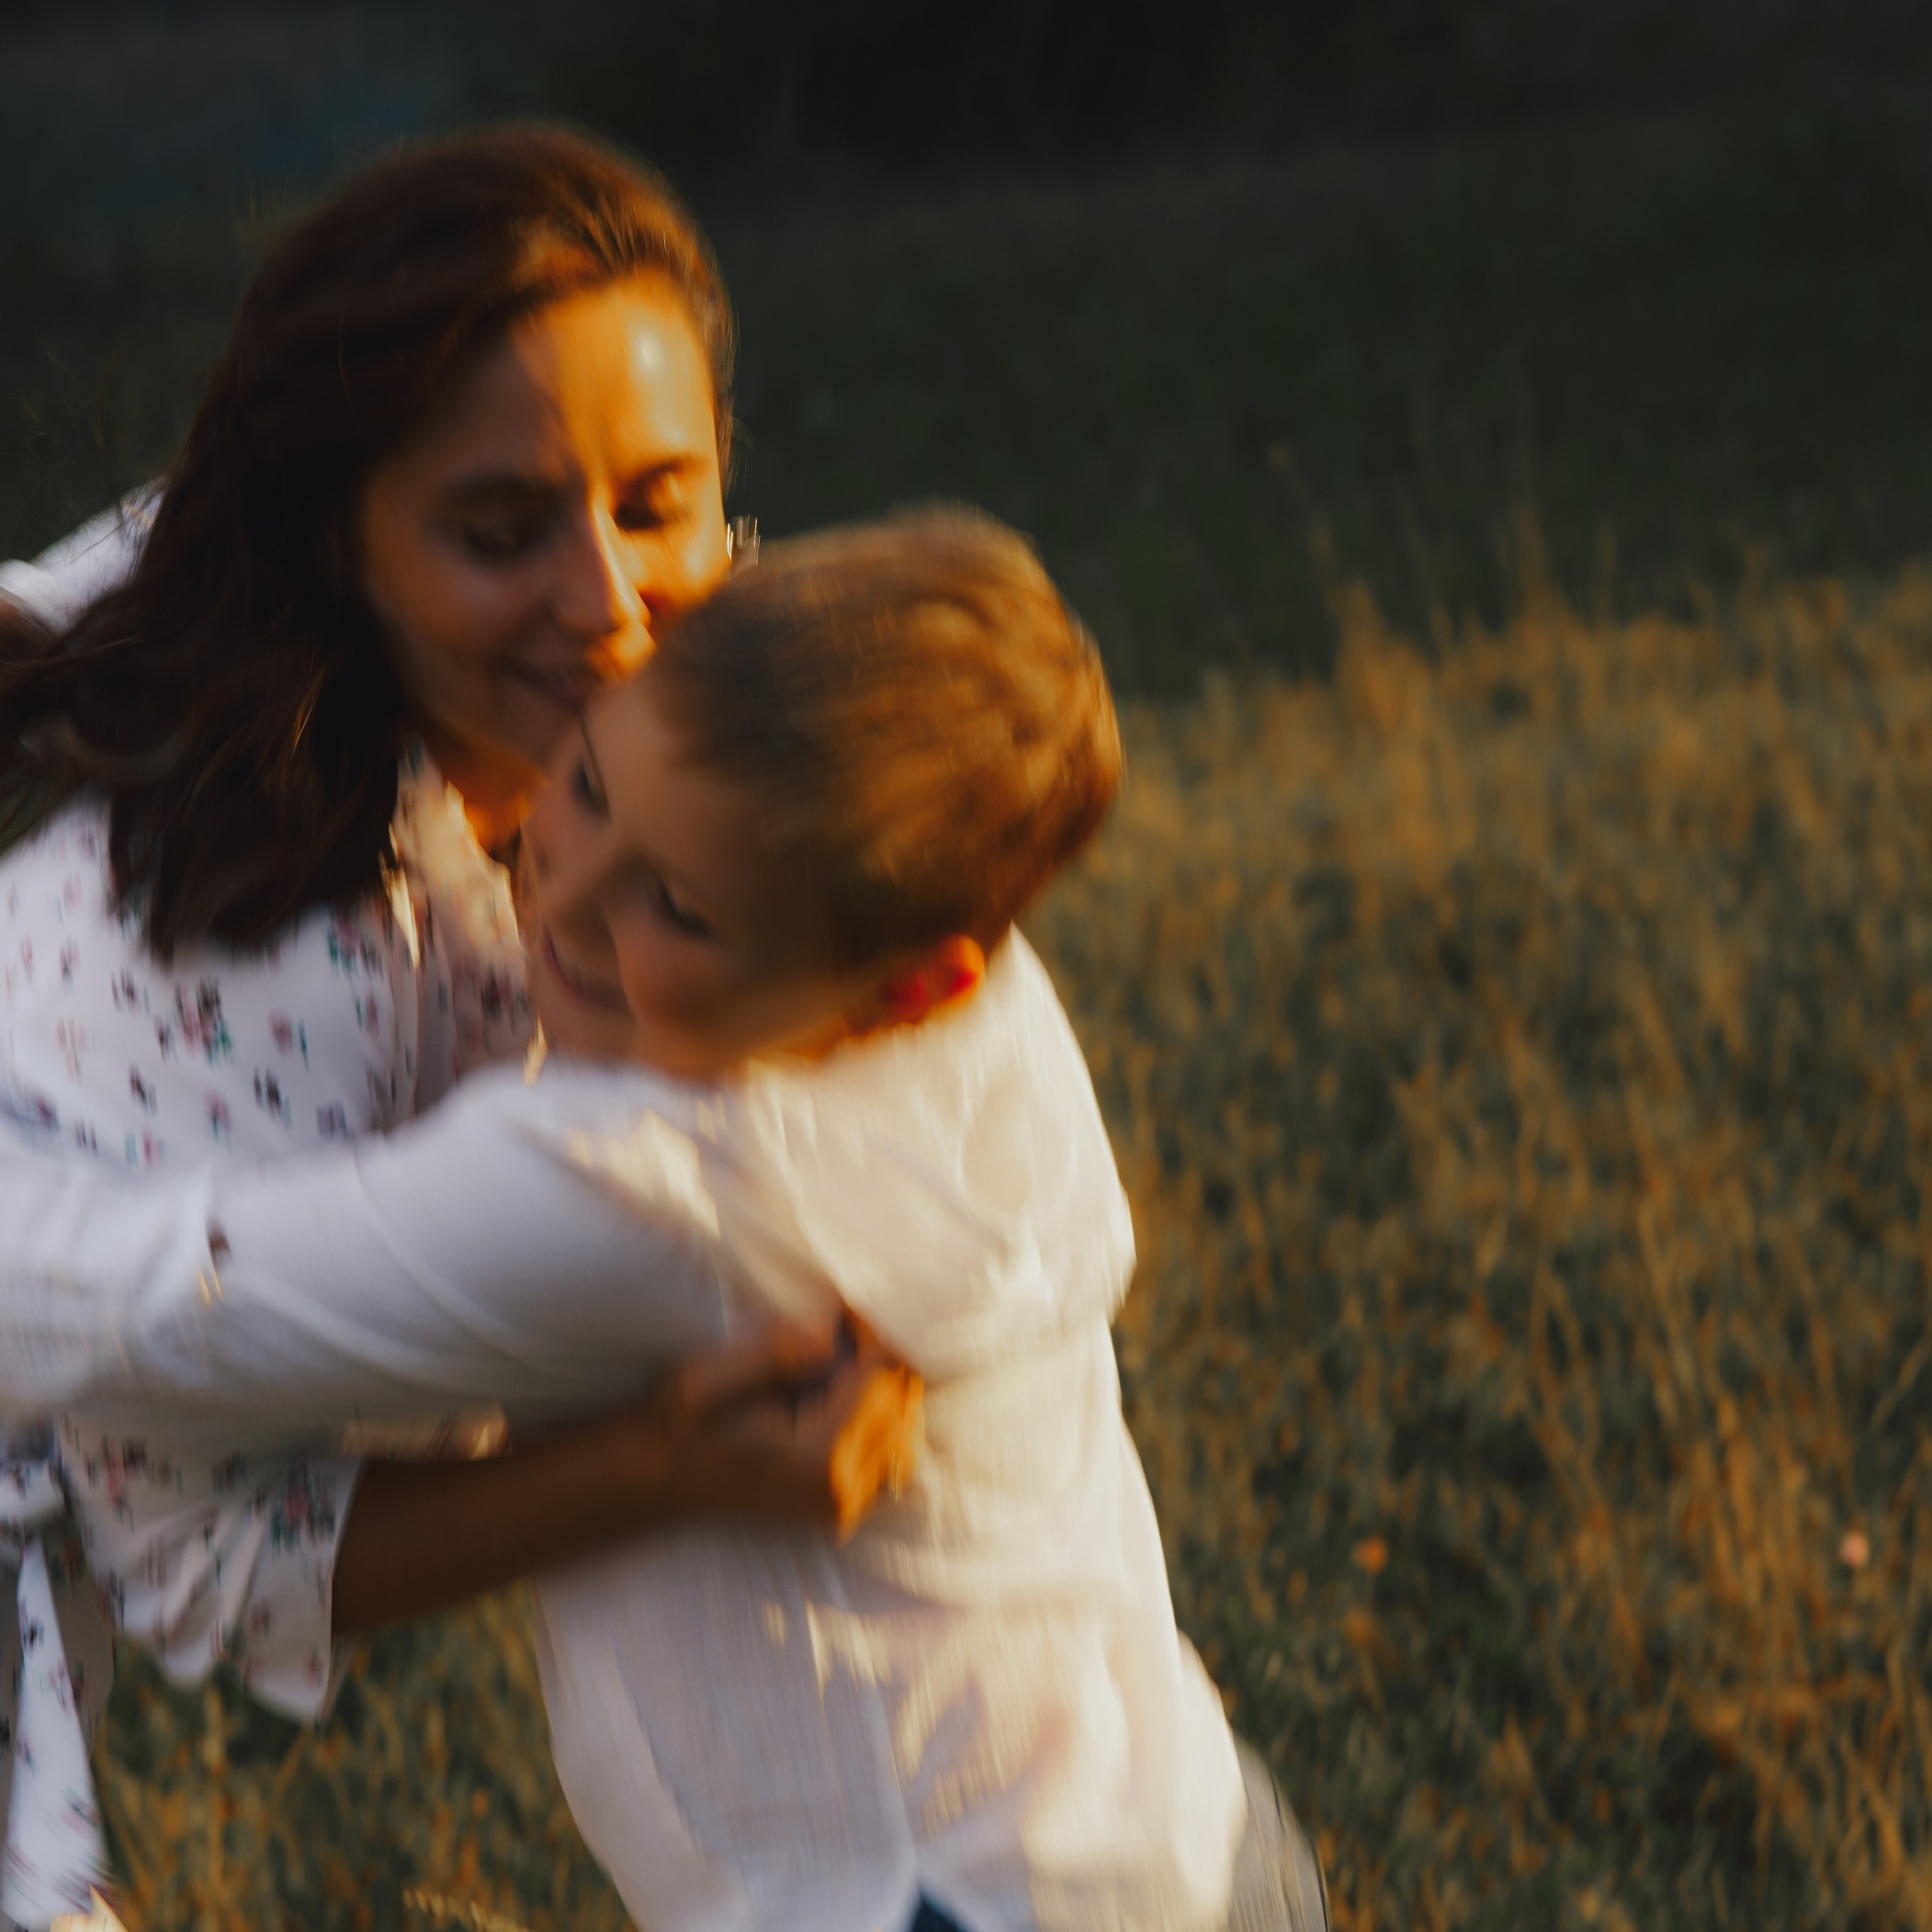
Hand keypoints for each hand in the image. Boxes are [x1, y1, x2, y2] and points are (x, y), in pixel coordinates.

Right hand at [639, 1318, 922, 1539]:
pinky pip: (887, 1460)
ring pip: (903, 1436)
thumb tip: (832, 1334)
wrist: (656, 1475)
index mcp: (817, 1457)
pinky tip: (855, 1392)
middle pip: (900, 1409)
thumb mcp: (712, 1376)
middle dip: (884, 1361)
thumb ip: (778, 1354)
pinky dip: (883, 1421)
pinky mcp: (837, 1510)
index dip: (872, 1337)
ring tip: (855, 1353)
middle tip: (852, 1325)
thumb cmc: (680, 1422)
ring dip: (889, 1390)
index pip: (877, 1383)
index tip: (848, 1308)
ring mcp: (840, 1507)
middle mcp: (839, 1490)